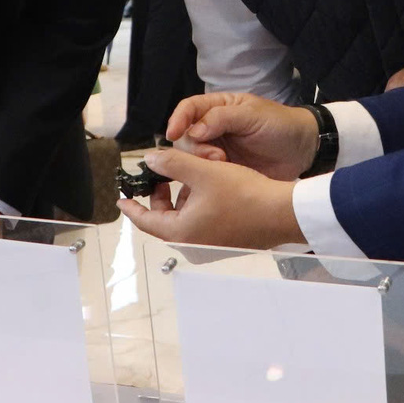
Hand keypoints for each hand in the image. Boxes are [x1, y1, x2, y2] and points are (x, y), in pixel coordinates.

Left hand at [117, 148, 306, 248]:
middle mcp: (193, 242)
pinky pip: (201, 221)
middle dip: (159, 196)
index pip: (145, 221)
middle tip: (159, 175)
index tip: (121, 199)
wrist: (282, 212)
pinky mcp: (225, 239)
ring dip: (181, 197)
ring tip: (187, 173)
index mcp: (181, 232)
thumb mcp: (203, 171)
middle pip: (164, 219)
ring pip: (184, 218)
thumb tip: (151, 159)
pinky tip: (208, 184)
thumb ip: (172, 163)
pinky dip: (197, 203)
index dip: (131, 207)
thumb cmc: (245, 195)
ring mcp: (210, 243)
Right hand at [166, 92, 317, 178]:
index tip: (172, 133)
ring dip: (200, 163)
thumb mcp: (253, 115)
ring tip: (222, 166)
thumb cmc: (280, 125)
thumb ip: (222, 118)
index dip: (177, 119)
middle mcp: (212, 129)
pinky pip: (203, 176)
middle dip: (194, 147)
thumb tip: (193, 131)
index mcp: (218, 108)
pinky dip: (202, 180)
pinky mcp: (223, 172)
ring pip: (192, 158)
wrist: (304, 151)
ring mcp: (217, 151)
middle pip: (185, 136)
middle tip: (215, 156)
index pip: (189, 109)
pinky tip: (209, 184)